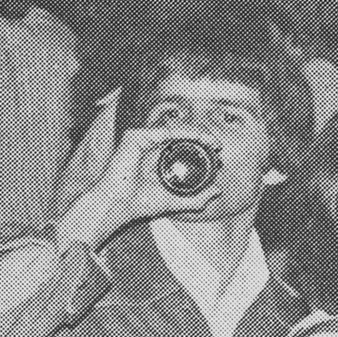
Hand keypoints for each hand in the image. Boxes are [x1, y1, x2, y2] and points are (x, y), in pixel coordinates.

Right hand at [56, 127, 215, 252]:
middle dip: (202, 138)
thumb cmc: (139, 204)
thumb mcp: (175, 201)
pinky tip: (197, 137)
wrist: (119, 206)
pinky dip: (183, 132)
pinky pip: (164, 130)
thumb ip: (197, 198)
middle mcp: (150, 147)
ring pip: (175, 130)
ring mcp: (142, 140)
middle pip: (181, 136)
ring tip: (212, 141)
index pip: (182, 147)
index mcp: (157, 159)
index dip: (201, 147)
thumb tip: (218, 191)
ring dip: (196, 133)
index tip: (217, 155)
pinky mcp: (135, 136)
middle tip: (218, 147)